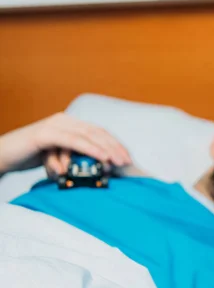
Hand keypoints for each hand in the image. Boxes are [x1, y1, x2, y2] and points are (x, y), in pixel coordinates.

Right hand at [0, 113, 131, 176]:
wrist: (2, 156)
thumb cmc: (30, 158)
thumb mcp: (58, 156)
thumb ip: (74, 157)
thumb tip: (97, 167)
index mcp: (69, 124)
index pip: (98, 132)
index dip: (115, 143)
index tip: (127, 157)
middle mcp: (64, 121)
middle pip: (97, 132)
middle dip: (115, 147)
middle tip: (128, 161)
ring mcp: (55, 125)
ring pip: (88, 135)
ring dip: (106, 149)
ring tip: (117, 161)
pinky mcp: (45, 134)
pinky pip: (73, 141)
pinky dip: (90, 149)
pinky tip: (102, 157)